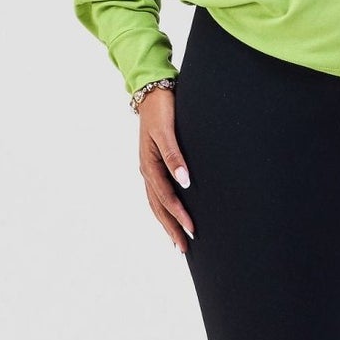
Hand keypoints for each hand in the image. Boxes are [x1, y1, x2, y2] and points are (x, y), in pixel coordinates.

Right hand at [137, 91, 195, 255]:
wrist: (153, 91)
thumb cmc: (162, 109)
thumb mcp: (167, 131)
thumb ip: (174, 156)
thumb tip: (184, 181)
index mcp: (149, 164)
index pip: (165, 197)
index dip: (178, 214)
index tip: (192, 228)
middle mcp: (147, 169)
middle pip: (158, 206)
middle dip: (171, 227)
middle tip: (185, 248)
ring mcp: (149, 168)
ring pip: (156, 203)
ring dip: (167, 222)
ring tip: (179, 241)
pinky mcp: (154, 164)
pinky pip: (158, 193)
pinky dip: (164, 209)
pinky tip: (172, 216)